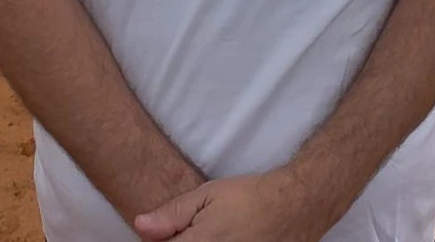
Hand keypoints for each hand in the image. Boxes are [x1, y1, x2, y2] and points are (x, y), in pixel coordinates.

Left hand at [133, 169, 331, 241]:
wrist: (294, 207)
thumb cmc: (249, 198)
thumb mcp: (207, 196)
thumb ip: (172, 214)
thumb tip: (139, 225)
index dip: (160, 240)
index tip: (170, 231)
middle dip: (182, 241)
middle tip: (197, 230)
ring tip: (213, 234)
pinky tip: (227, 238)